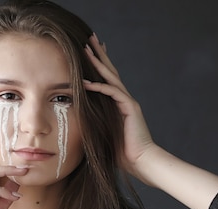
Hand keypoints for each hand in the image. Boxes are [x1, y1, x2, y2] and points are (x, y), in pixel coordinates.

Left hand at [83, 33, 157, 176]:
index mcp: (119, 105)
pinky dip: (99, 87)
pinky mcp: (130, 108)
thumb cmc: (122, 153)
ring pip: (111, 77)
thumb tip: (76, 124)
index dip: (99, 65)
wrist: (141, 161)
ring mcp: (128, 102)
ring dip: (98, 63)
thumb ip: (93, 125)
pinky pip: (112, 93)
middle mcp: (124, 99)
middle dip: (99, 55)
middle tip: (90, 38)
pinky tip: (86, 82)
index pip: (108, 80)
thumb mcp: (102, 135)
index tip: (90, 52)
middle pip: (110, 71)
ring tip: (87, 48)